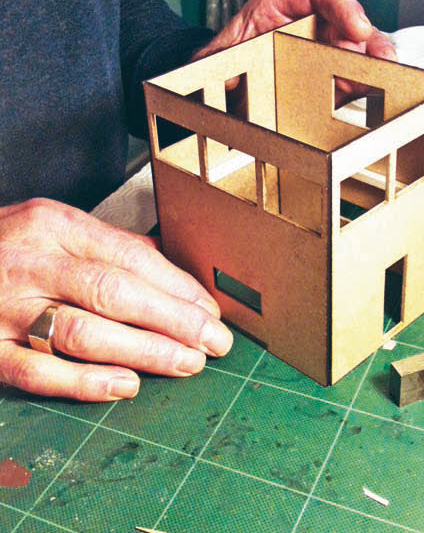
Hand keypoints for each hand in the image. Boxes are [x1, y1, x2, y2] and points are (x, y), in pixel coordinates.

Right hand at [0, 198, 232, 400]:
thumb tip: (166, 263)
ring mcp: (5, 309)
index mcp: (55, 226)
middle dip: (174, 321)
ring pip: (84, 333)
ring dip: (143, 351)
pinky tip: (125, 386)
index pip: (130, 257)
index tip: (210, 310)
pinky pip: (38, 372)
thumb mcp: (52, 227)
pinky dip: (85, 382)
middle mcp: (31, 263)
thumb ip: (106, 245)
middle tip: (214, 342)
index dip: (177, 286)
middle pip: (115, 292)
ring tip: (186, 363)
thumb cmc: (4, 246)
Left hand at [193, 0, 395, 102]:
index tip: (356, 26)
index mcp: (279, 9)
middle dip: (369, 39)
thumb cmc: (225, 60)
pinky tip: (374, 97)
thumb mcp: (215, 54)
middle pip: (347, 23)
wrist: (223, 85)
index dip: (342, 4)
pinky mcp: (327, 79)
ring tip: (387, 78)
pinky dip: (365, 88)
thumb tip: (217, 70)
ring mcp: (320, 53)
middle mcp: (307, 27)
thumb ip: (215, 58)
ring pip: (355, 52)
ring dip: (373, 64)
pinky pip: (351, 80)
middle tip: (382, 56)